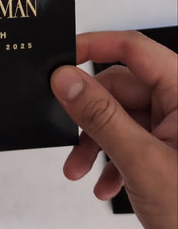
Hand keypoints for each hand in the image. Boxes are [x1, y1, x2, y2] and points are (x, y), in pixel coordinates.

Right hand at [51, 31, 176, 228]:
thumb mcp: (142, 160)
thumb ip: (100, 115)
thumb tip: (66, 80)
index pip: (133, 49)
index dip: (94, 45)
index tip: (62, 58)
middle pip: (119, 89)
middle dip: (88, 117)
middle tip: (69, 137)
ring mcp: (173, 125)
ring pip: (118, 116)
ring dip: (95, 143)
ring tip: (80, 170)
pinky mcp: (166, 145)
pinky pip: (128, 137)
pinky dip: (111, 158)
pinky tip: (105, 183)